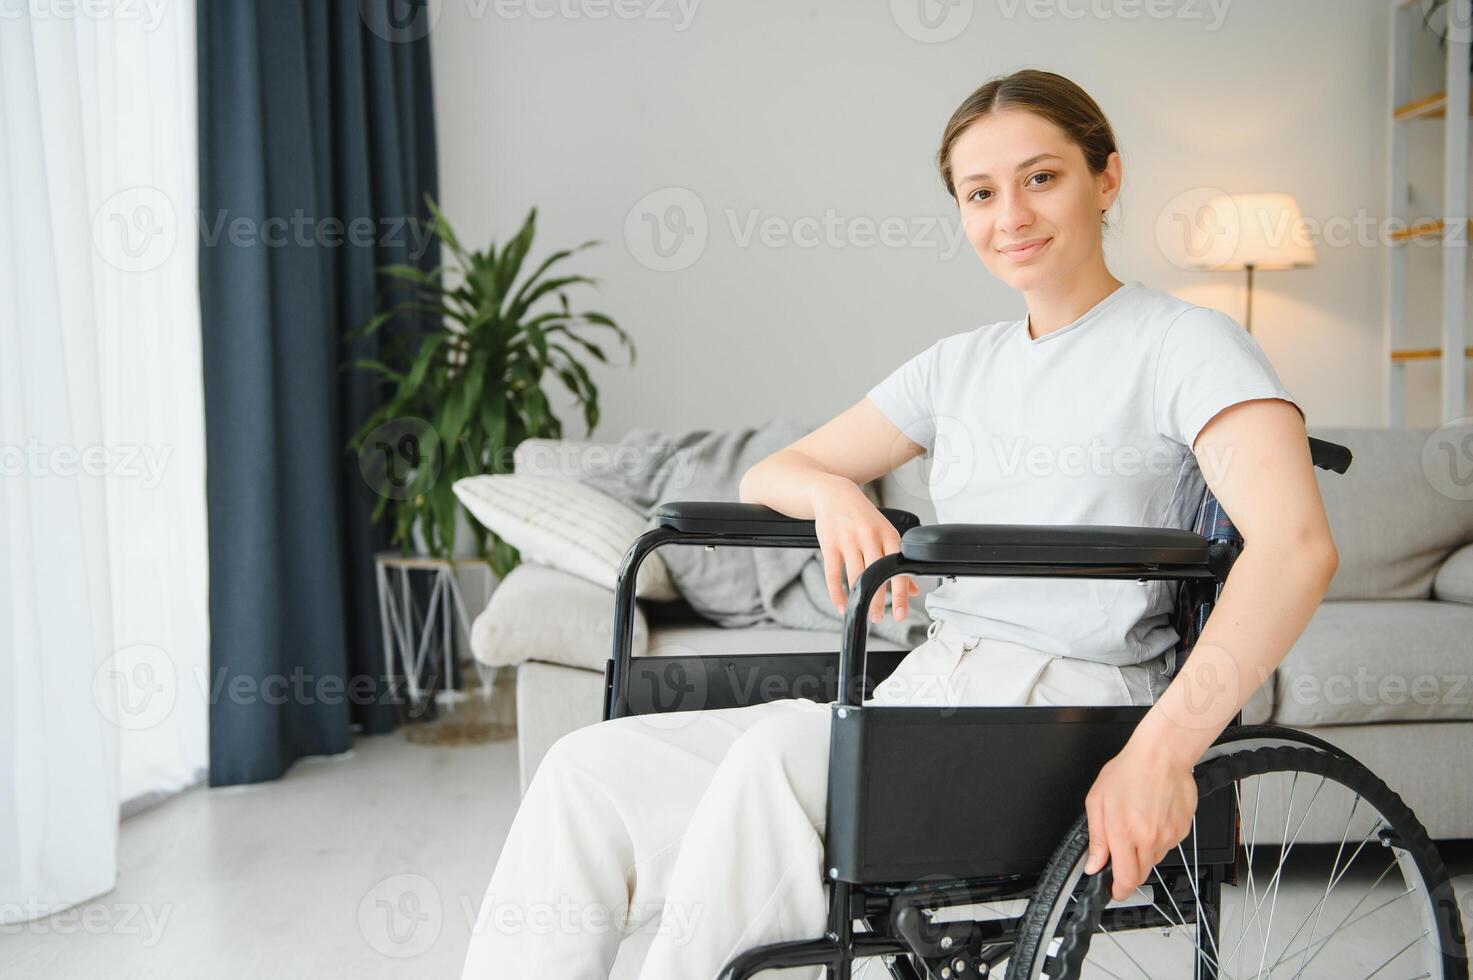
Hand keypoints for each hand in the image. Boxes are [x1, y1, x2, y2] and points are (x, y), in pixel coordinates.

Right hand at [810, 476, 919, 622]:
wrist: (834, 494)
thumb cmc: (862, 515)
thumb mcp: (885, 532)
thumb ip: (898, 560)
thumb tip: (913, 589)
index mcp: (888, 534)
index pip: (897, 569)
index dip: (900, 594)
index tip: (901, 614)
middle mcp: (870, 537)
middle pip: (877, 576)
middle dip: (878, 602)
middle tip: (878, 618)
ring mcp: (848, 540)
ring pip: (856, 578)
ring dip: (859, 600)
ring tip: (862, 612)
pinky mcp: (830, 544)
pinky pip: (833, 575)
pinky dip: (837, 593)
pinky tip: (842, 604)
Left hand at [1083, 739, 1197, 901]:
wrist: (1162, 756)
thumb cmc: (1129, 772)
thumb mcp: (1097, 801)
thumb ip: (1096, 838)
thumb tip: (1094, 864)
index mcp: (1125, 833)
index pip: (1126, 879)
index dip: (1119, 890)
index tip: (1115, 890)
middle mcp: (1149, 838)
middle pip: (1141, 874)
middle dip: (1129, 871)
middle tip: (1122, 852)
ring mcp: (1169, 836)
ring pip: (1155, 859)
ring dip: (1144, 852)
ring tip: (1137, 823)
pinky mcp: (1183, 830)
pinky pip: (1168, 845)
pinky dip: (1159, 839)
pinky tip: (1152, 817)